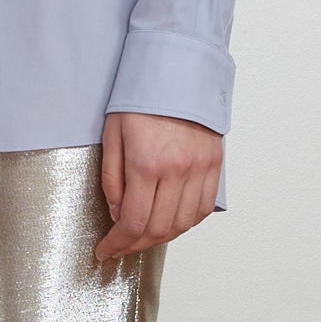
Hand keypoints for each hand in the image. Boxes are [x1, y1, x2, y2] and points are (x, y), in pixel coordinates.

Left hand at [96, 111, 222, 262]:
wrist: (177, 70)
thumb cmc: (140, 99)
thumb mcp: (112, 135)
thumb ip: (112, 180)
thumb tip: (117, 215)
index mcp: (147, 163)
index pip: (133, 222)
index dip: (118, 244)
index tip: (106, 251)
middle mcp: (177, 170)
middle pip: (159, 229)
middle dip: (136, 245)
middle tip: (120, 247)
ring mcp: (200, 168)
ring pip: (184, 224)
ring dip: (162, 238)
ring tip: (144, 237)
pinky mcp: (214, 164)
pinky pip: (204, 207)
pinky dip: (187, 223)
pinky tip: (171, 222)